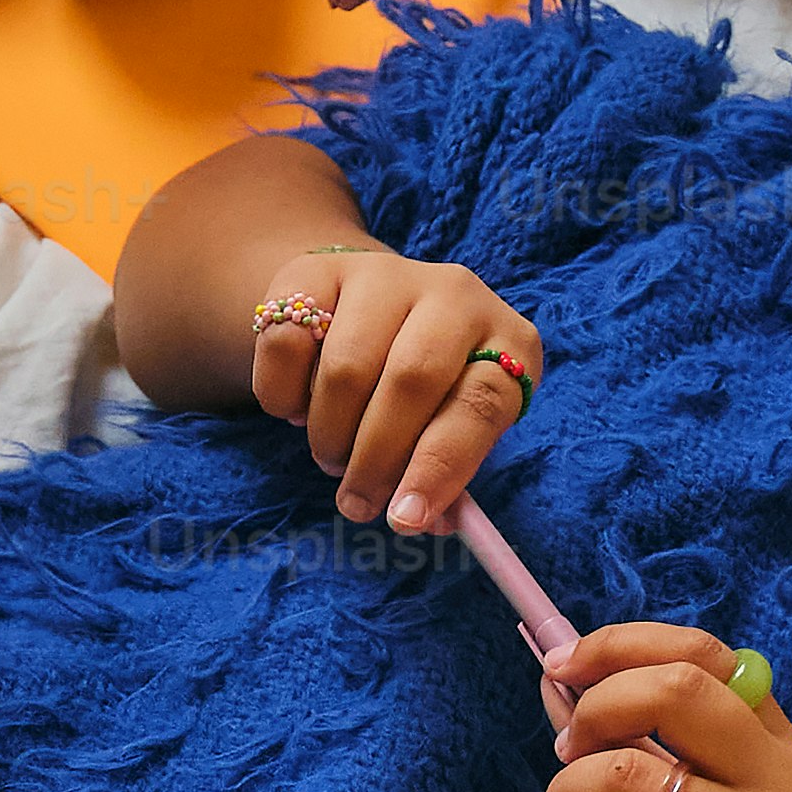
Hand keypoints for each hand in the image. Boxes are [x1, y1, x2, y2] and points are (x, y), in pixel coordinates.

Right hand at [246, 245, 546, 534]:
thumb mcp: (454, 427)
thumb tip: (416, 521)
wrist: (370, 306)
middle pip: (411, 380)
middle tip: (356, 501)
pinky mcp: (316, 270)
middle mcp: (455, 293)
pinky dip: (282, 396)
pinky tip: (299, 409)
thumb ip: (444, 477)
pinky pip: (285, 342)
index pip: (480, 403)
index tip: (405, 519)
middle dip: (376, 459)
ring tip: (333, 456)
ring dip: (330, 434)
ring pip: (345, 367)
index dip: (441, 468)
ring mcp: (384, 274)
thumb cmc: (429, 390)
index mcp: (508, 340)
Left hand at [533, 623, 791, 791]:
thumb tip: (557, 682)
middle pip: (678, 689)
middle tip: (563, 747)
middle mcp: (780, 789)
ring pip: (632, 774)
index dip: (623, 644)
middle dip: (596, 705)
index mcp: (780, 751)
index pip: (709, 654)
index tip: (563, 665)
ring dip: (570, 787)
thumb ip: (639, 747)